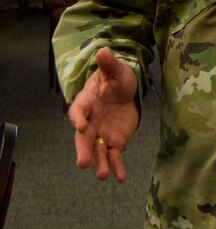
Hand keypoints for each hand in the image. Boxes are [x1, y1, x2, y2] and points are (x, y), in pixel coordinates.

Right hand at [69, 47, 139, 182]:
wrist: (124, 91)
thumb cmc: (115, 80)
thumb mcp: (115, 70)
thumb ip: (109, 64)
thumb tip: (104, 50)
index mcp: (86, 103)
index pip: (78, 111)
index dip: (78, 118)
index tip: (80, 125)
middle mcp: (90, 122)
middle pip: (84, 138)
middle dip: (83, 150)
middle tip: (83, 164)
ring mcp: (101, 134)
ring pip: (97, 151)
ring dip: (100, 163)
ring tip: (102, 175)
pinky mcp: (115, 141)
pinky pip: (115, 156)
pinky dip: (117, 166)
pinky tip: (120, 178)